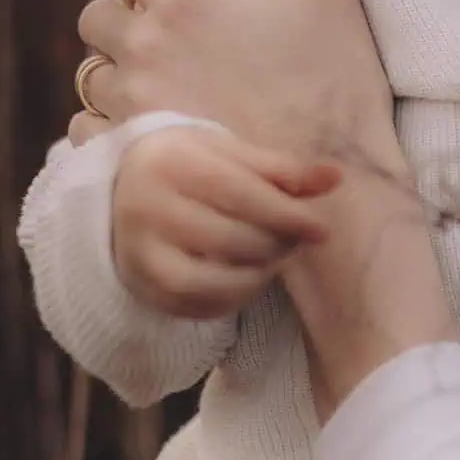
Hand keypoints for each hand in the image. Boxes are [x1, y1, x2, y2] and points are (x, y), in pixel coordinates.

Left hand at [72, 0, 448, 410]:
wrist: (332, 192)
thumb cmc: (333, 85)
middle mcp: (142, 49)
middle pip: (96, 12)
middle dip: (125, 16)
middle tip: (174, 34)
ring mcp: (132, 108)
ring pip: (89, 74)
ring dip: (117, 72)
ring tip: (166, 85)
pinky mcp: (134, 158)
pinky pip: (89, 133)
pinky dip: (111, 128)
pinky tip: (155, 131)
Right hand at [113, 128, 341, 319]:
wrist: (124, 188)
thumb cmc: (189, 166)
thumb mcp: (231, 153)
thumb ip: (282, 170)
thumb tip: (335, 178)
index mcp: (173, 163)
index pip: (238, 193)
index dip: (285, 214)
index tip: (321, 230)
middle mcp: (148, 208)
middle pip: (228, 239)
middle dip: (274, 245)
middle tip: (293, 242)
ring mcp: (140, 253)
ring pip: (210, 281)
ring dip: (256, 276)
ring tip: (271, 259)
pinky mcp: (142, 286)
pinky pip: (196, 306)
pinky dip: (232, 298)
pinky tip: (246, 279)